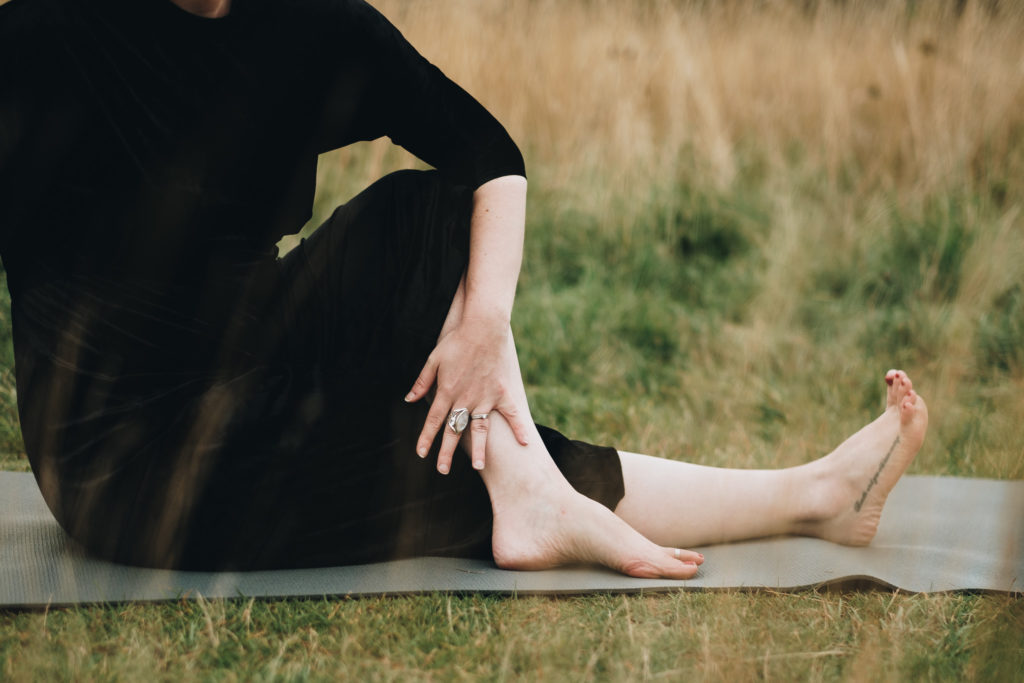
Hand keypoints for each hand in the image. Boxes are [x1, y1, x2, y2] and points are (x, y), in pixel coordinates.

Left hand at [405, 315, 529, 473]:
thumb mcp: (433, 360)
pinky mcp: (502, 393)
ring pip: (479, 429)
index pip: (433, 421)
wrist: (482, 327)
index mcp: (446, 391)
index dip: (426, 438)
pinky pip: (512, 414)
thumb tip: (410, 399)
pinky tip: (525, 443)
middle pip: (453, 430)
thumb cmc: (457, 341)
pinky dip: (519, 428)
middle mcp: (465, 399)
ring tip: (477, 466)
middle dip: (446, 452)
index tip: (421, 453)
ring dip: (478, 449)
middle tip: (442, 470)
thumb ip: (422, 382)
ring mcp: (485, 398)